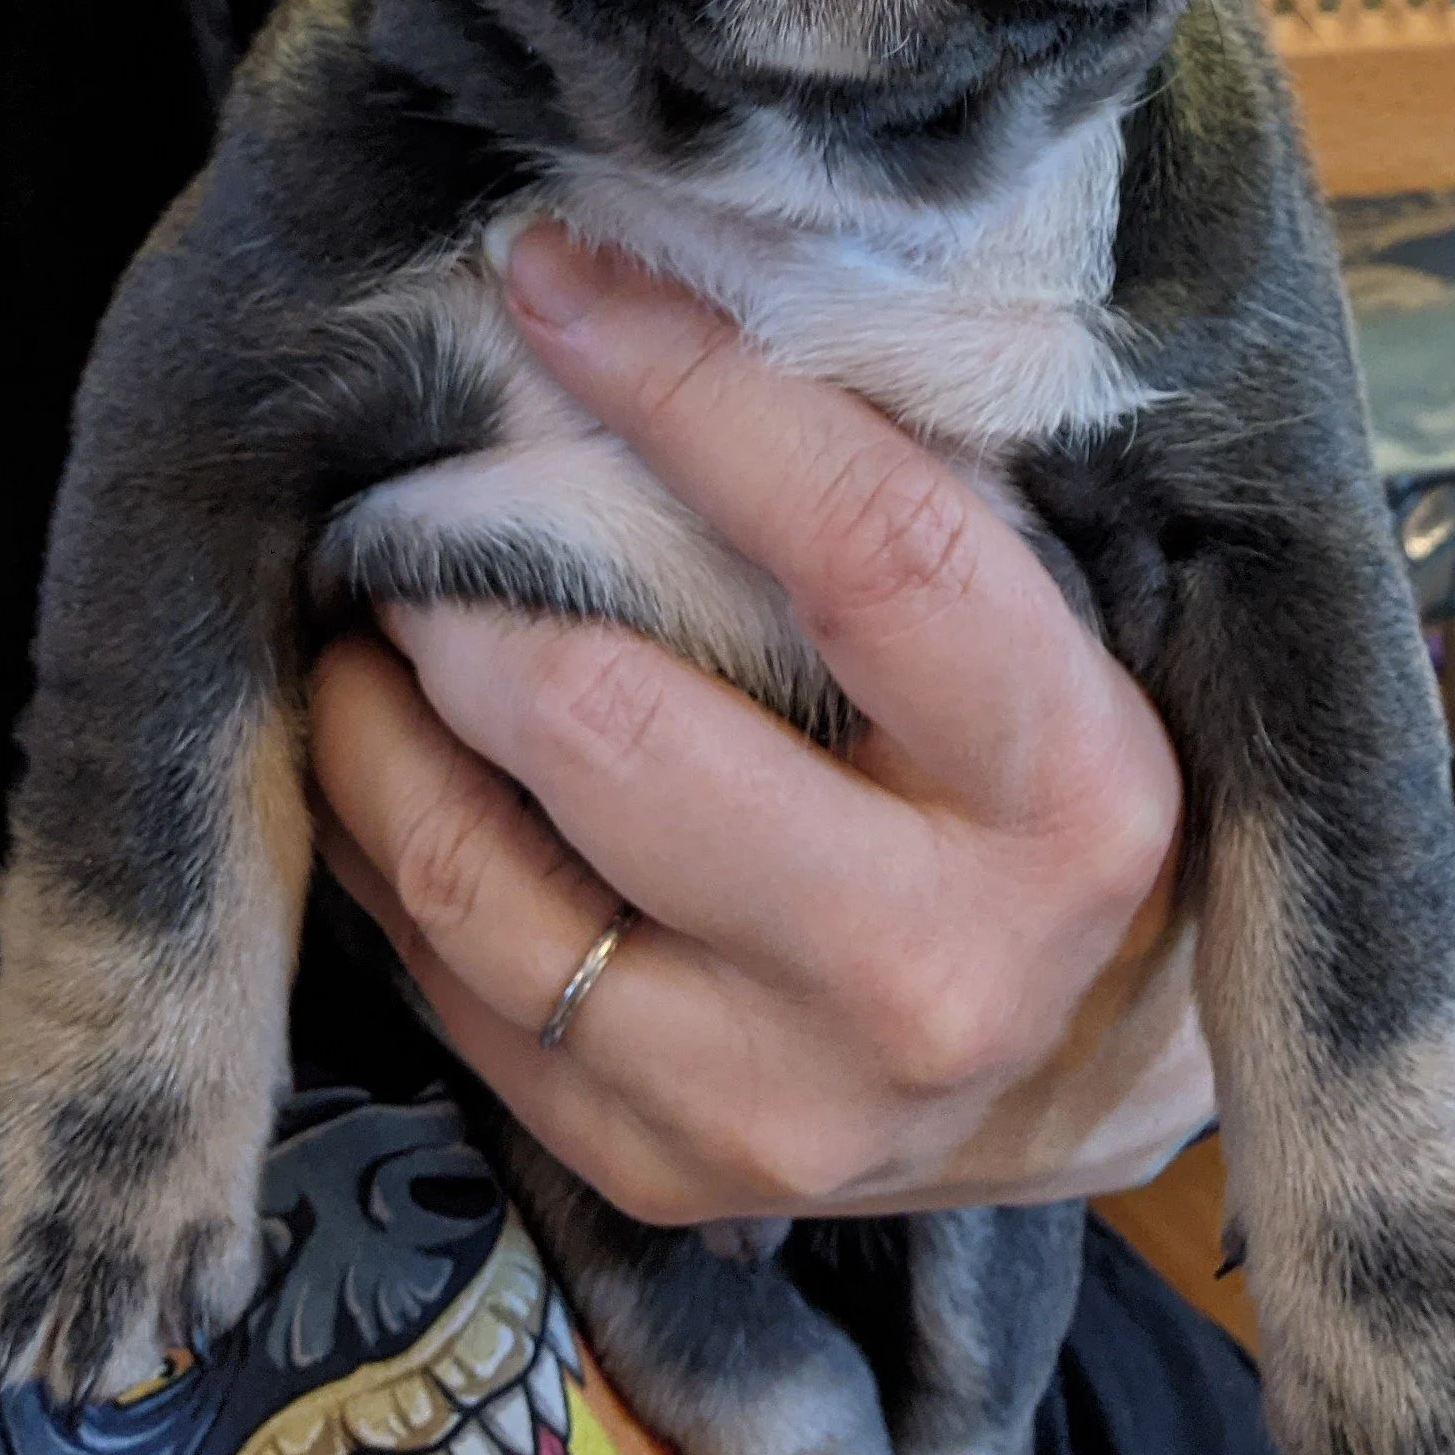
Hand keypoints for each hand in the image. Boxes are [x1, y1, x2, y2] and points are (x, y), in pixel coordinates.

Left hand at [309, 222, 1207, 1226]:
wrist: (1087, 1061)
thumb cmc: (1039, 782)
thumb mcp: (1051, 627)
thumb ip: (899, 499)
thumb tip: (656, 295)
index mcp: (1071, 792)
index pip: (866, 551)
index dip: (693, 389)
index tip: (550, 275)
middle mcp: (940, 972)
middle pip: (621, 734)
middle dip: (471, 594)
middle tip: (417, 515)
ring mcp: (790, 1107)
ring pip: (485, 887)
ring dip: (381, 724)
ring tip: (367, 626)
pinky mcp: (669, 1179)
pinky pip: (454, 995)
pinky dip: (389, 854)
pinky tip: (393, 763)